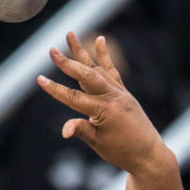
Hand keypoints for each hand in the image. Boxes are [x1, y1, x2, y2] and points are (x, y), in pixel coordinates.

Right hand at [37, 31, 164, 174]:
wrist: (149, 155)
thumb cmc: (122, 152)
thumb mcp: (99, 144)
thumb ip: (82, 131)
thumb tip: (64, 130)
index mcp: (104, 112)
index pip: (74, 98)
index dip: (56, 90)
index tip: (40, 79)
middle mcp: (113, 97)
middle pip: (86, 76)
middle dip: (67, 63)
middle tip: (51, 50)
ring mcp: (120, 93)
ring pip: (97, 69)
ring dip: (82, 52)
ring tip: (69, 34)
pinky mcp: (125, 93)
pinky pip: (113, 71)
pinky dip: (105, 57)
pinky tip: (100, 40)